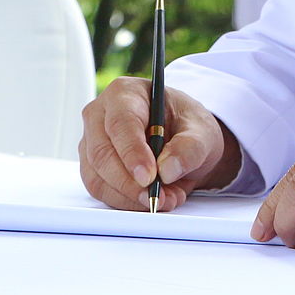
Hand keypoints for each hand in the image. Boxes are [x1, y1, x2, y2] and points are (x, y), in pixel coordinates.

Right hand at [79, 77, 240, 211]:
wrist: (183, 141)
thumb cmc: (188, 126)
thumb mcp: (202, 132)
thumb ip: (190, 148)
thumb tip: (167, 170)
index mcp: (126, 93)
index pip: (121, 123)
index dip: (132, 152)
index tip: (149, 177)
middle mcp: (100, 115)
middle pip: (102, 153)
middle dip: (130, 183)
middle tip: (158, 198)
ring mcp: (92, 142)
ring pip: (98, 177)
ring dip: (130, 196)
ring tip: (166, 199)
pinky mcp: (92, 167)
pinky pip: (101, 191)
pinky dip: (126, 202)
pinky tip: (151, 200)